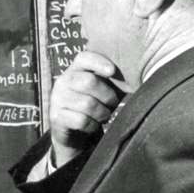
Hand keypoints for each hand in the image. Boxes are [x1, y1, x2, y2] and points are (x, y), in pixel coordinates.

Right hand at [50, 51, 121, 166]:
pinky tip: (93, 125)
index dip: (99, 62)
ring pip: (87, 104)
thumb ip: (113, 80)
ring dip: (102, 113)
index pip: (83, 58)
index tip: (113, 71)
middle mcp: (63, 81)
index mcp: (75, 70)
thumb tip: (136, 75)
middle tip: (112, 104)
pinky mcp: (57, 117)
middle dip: (107, 96)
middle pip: (89, 82)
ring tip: (104, 115)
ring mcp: (58, 99)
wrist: (74, 134)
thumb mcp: (102, 90)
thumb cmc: (94, 106)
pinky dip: (93, 125)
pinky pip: (81, 120)